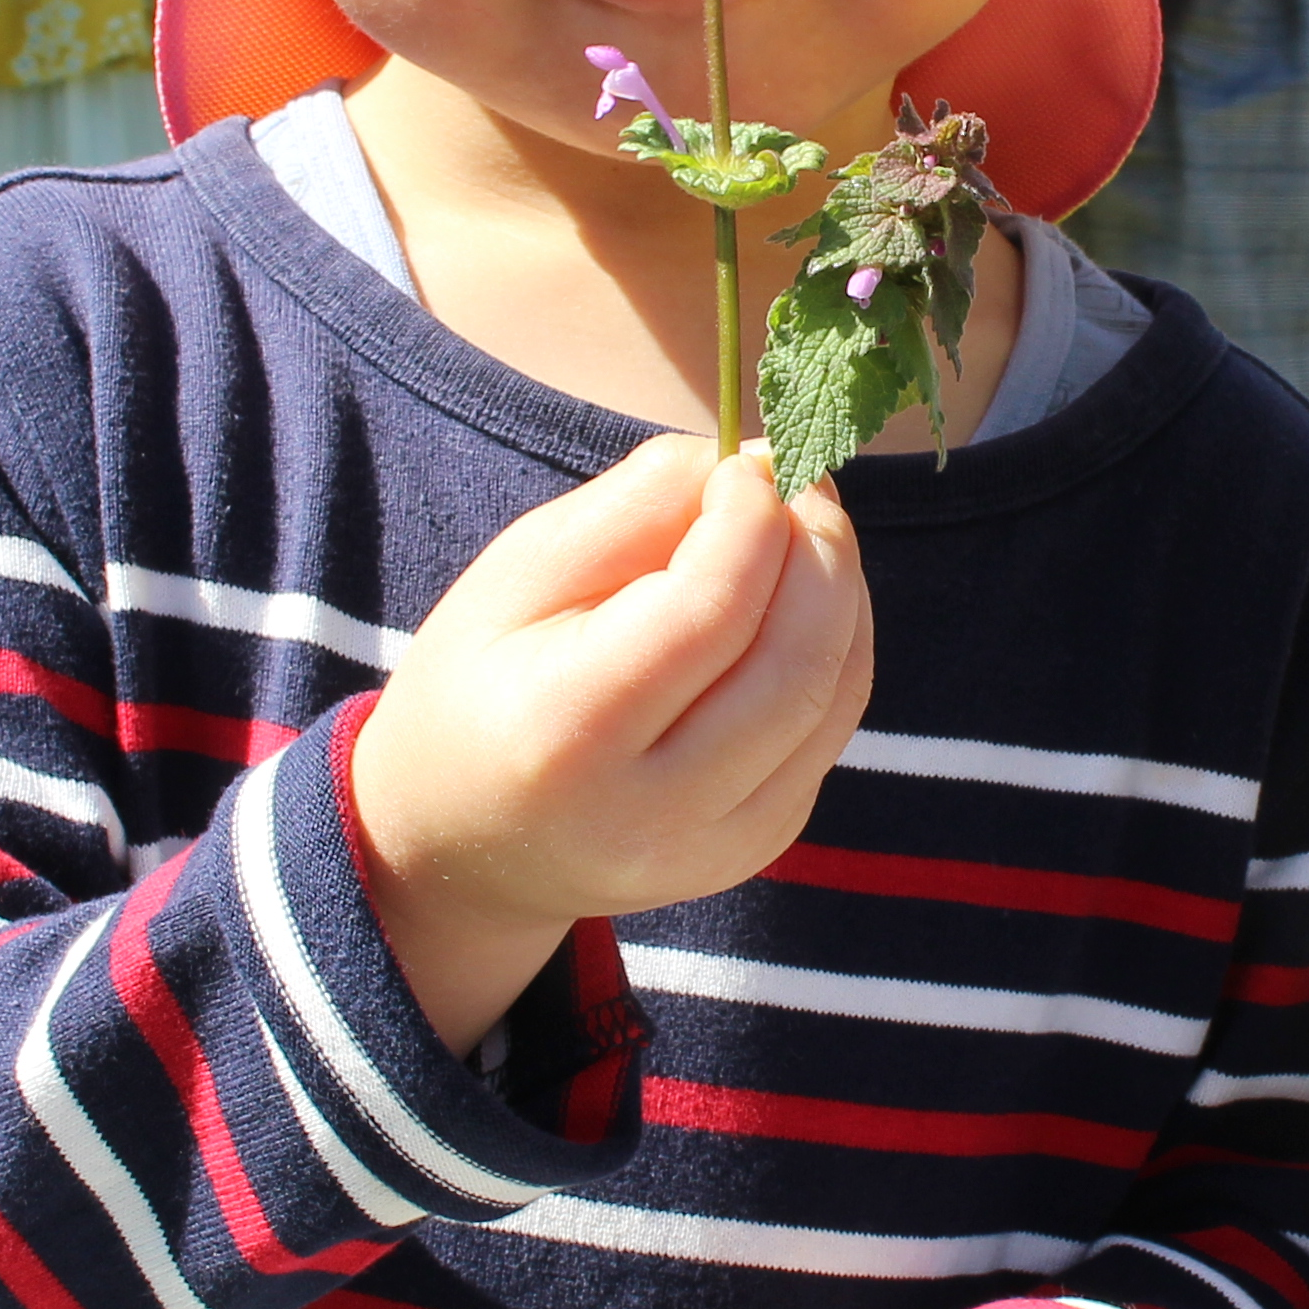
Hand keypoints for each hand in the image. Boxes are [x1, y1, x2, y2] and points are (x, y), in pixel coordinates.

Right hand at [349, 434, 870, 1050]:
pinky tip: (796, 603)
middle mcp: (652, 813)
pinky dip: (835, 647)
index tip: (747, 462)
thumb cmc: (481, 682)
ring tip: (799, 531)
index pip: (708, 614)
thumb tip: (750, 460)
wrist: (466, 843)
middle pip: (796, 663)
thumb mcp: (517, 575)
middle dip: (820, 550)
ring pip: (834, 695)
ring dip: (842, 593)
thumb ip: (630, 508)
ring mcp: (716, 848)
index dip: (750, 520)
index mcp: (566, 737)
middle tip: (798, 482)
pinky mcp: (759, 849)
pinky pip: (831, 728)